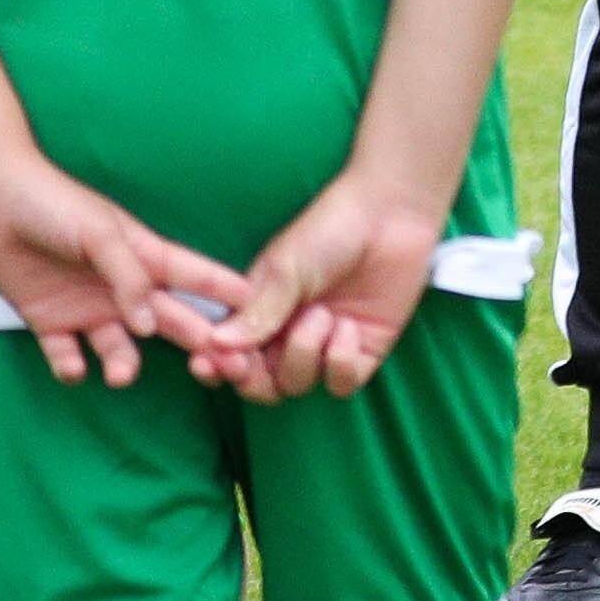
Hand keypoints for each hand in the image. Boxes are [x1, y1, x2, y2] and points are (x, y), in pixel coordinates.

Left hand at [0, 149, 264, 388]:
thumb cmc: (53, 203)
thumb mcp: (101, 233)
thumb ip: (129, 278)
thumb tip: (150, 325)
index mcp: (144, 257)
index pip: (197, 278)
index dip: (228, 296)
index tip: (265, 314)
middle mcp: (122, 288)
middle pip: (170, 323)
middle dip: (196, 344)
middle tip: (216, 369)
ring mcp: (87, 308)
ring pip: (121, 350)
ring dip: (124, 365)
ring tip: (120, 371)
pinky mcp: (50, 323)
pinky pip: (68, 358)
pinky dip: (72, 368)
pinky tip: (73, 365)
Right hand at [185, 170, 444, 403]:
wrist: (389, 215)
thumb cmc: (330, 229)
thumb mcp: (285, 267)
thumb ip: (257, 311)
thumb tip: (216, 343)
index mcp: (260, 312)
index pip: (230, 354)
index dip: (217, 366)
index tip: (209, 363)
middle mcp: (288, 334)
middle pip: (260, 385)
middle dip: (253, 380)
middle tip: (250, 362)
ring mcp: (325, 346)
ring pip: (297, 385)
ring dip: (303, 354)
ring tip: (322, 313)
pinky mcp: (363, 352)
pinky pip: (341, 384)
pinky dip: (340, 363)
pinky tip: (348, 328)